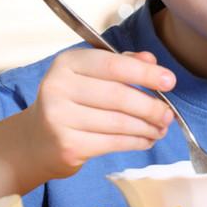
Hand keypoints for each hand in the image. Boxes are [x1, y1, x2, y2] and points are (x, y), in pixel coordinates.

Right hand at [27, 48, 175, 179]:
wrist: (35, 140)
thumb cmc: (72, 100)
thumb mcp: (91, 73)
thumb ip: (122, 63)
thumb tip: (151, 60)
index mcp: (68, 62)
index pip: (114, 65)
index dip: (145, 73)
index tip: (170, 82)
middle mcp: (59, 87)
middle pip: (118, 96)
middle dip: (150, 106)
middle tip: (169, 114)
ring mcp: (60, 118)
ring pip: (118, 122)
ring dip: (146, 127)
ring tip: (162, 128)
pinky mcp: (67, 146)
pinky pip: (112, 143)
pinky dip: (135, 142)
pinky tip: (146, 139)